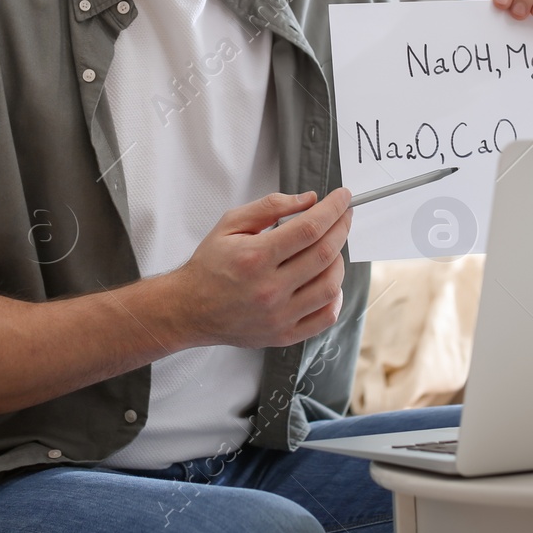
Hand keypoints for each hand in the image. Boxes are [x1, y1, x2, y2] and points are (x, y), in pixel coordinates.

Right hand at [168, 188, 353, 349]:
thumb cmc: (209, 265)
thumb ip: (270, 206)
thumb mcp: (230, 224)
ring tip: (332, 247)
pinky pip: (325, 317)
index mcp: (255, 257)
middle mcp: (269, 289)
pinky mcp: (283, 335)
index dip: (333, 209)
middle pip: (324, 254)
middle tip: (343, 216)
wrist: (189, 309)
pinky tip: (328, 281)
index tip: (343, 198)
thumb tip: (309, 200)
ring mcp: (278, 316)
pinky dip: (336, 297)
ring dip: (339, 261)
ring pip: (330, 286)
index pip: (309, 228)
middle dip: (341, 229)